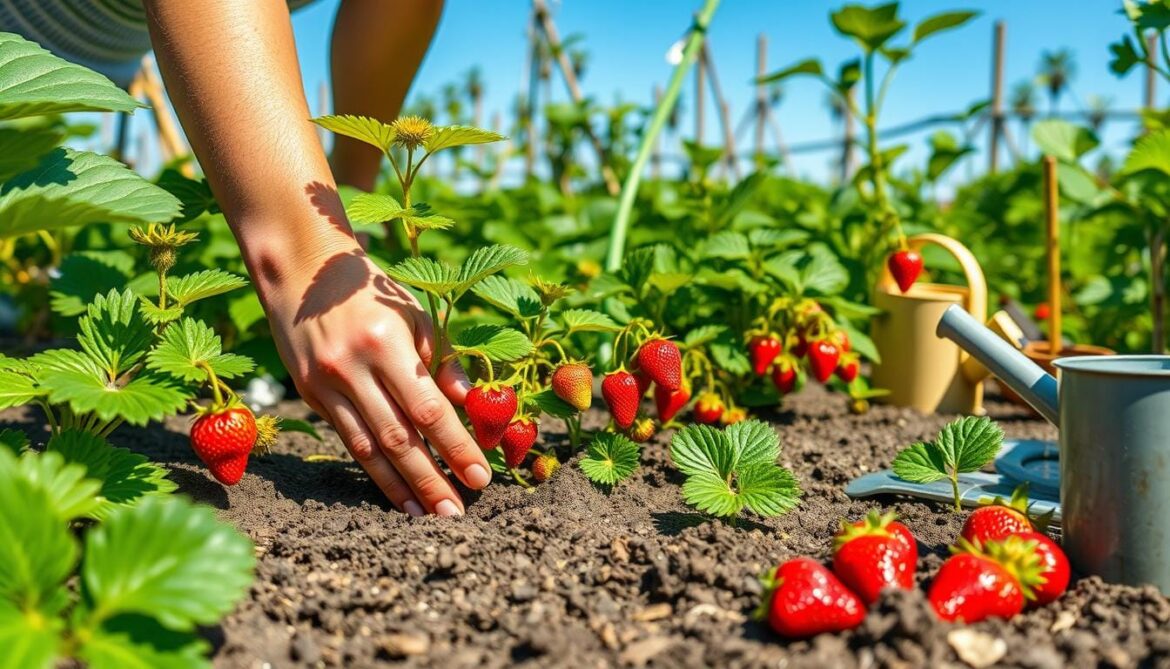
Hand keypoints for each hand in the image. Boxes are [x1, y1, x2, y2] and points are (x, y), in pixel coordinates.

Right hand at [261, 244, 490, 515]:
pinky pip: (347, 441)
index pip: (428, 407)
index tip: (481, 477)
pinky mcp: (309, 396)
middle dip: (431, 479)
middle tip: (458, 513)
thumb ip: (443, 359)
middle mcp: (352, 368)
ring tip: (429, 515)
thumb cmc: (372, 292)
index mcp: (386, 343)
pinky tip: (396, 494)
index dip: (456, 446)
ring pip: (368, 448)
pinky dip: (374, 472)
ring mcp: (325, 385)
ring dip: (401, 486)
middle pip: (398, 437)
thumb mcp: (415, 313)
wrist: (300, 270)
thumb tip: (471, 403)